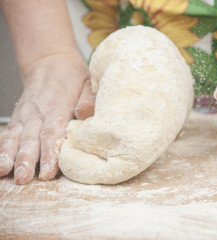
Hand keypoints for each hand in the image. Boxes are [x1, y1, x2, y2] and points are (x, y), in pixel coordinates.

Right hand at [0, 53, 93, 183]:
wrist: (51, 61)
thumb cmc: (72, 76)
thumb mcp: (87, 83)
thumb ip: (87, 100)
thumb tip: (85, 113)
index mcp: (58, 106)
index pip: (52, 132)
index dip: (49, 153)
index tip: (47, 172)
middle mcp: (38, 111)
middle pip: (31, 139)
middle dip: (26, 160)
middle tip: (23, 178)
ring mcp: (26, 114)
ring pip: (16, 137)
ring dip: (9, 156)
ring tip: (4, 172)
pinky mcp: (18, 116)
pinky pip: (8, 133)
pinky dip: (1, 147)